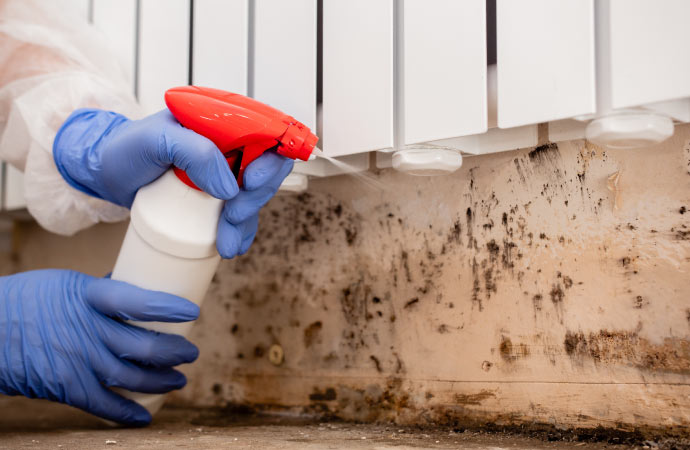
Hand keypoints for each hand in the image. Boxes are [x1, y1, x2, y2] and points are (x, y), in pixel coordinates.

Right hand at [0, 269, 199, 425]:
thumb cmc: (25, 300)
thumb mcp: (65, 283)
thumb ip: (101, 290)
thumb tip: (132, 283)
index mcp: (89, 297)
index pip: (137, 300)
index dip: (167, 307)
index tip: (192, 310)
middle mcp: (87, 330)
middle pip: (143, 346)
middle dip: (175, 353)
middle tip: (191, 352)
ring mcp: (76, 361)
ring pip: (131, 377)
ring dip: (161, 381)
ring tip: (178, 380)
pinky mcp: (65, 387)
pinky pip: (103, 404)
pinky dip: (126, 412)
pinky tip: (144, 415)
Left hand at [53, 108, 292, 257]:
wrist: (104, 174)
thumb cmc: (125, 149)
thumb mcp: (156, 140)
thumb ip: (195, 152)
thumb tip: (230, 186)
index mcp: (220, 120)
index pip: (265, 132)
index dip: (269, 158)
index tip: (251, 181)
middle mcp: (228, 144)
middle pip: (266, 168)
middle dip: (255, 197)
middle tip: (233, 215)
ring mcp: (223, 171)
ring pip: (254, 196)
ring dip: (246, 221)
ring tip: (226, 242)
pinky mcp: (215, 196)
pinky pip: (239, 214)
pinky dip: (240, 231)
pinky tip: (232, 244)